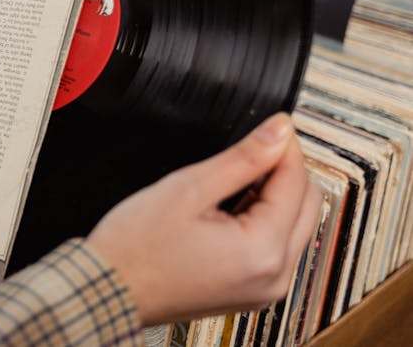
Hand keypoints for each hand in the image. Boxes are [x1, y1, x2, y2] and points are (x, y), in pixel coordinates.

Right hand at [86, 112, 321, 325]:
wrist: (109, 291)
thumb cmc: (136, 247)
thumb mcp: (188, 188)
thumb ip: (242, 159)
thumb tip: (279, 132)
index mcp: (263, 251)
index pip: (297, 182)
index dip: (284, 146)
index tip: (271, 124)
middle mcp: (274, 276)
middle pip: (307, 205)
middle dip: (285, 170)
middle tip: (253, 148)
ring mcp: (265, 289)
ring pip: (295, 226)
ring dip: (276, 196)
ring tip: (235, 179)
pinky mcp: (252, 293)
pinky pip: (276, 248)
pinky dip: (264, 221)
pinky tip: (232, 207)